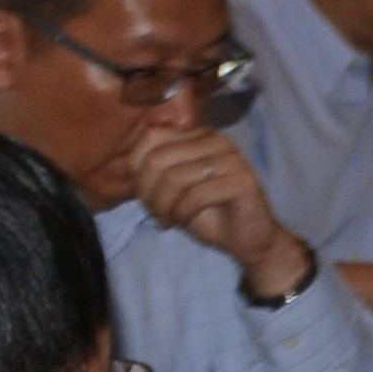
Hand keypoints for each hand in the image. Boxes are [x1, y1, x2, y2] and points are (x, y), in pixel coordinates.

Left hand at [126, 115, 305, 301]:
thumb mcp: (169, 186)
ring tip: (168, 218)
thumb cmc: (204, 211)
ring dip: (164, 205)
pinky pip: (197, 194)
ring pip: (175, 178)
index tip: (145, 195)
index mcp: (198, 134)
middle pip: (158, 159)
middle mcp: (217, 139)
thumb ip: (151, 167)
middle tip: (156, 212)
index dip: (138, 170)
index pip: (150, 138)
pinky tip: (183, 221)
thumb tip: (126, 158)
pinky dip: (182, 212)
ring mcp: (233, 158)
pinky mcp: (243, 181)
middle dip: (148, 192)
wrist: (246, 237)